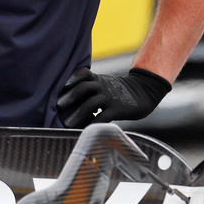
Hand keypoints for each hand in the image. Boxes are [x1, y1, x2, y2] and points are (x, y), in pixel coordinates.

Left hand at [57, 67, 171, 127]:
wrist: (144, 91)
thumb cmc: (119, 90)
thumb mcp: (105, 83)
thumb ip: (90, 87)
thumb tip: (67, 98)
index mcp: (98, 79)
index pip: (82, 73)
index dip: (71, 78)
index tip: (61, 87)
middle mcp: (103, 87)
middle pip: (83, 88)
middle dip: (69, 97)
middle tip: (58, 106)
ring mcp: (110, 98)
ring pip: (91, 104)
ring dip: (77, 113)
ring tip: (67, 124)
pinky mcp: (117, 110)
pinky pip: (102, 117)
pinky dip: (92, 124)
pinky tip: (85, 130)